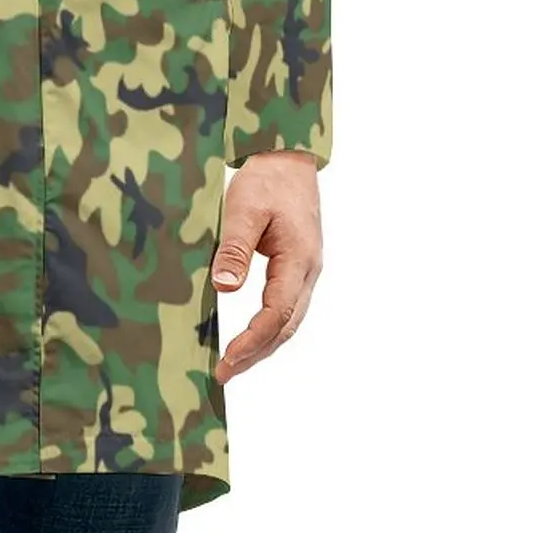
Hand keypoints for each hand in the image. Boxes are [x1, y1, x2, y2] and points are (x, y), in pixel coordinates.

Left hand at [211, 150, 322, 382]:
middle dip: (257, 352)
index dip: (252, 340)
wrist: (288, 159)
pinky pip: (286, 306)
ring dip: (264, 344)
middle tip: (224, 373)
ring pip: (289, 319)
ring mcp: (306, 270)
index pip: (277, 313)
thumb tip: (224, 289)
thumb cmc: (266, 180)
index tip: (227, 358)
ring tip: (234, 364)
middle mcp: (308, 271)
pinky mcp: (297, 266)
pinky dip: (268, 326)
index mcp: (299, 260)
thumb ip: (235, 249)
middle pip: (287, 325)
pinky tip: (250, 336)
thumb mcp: (244, 209)